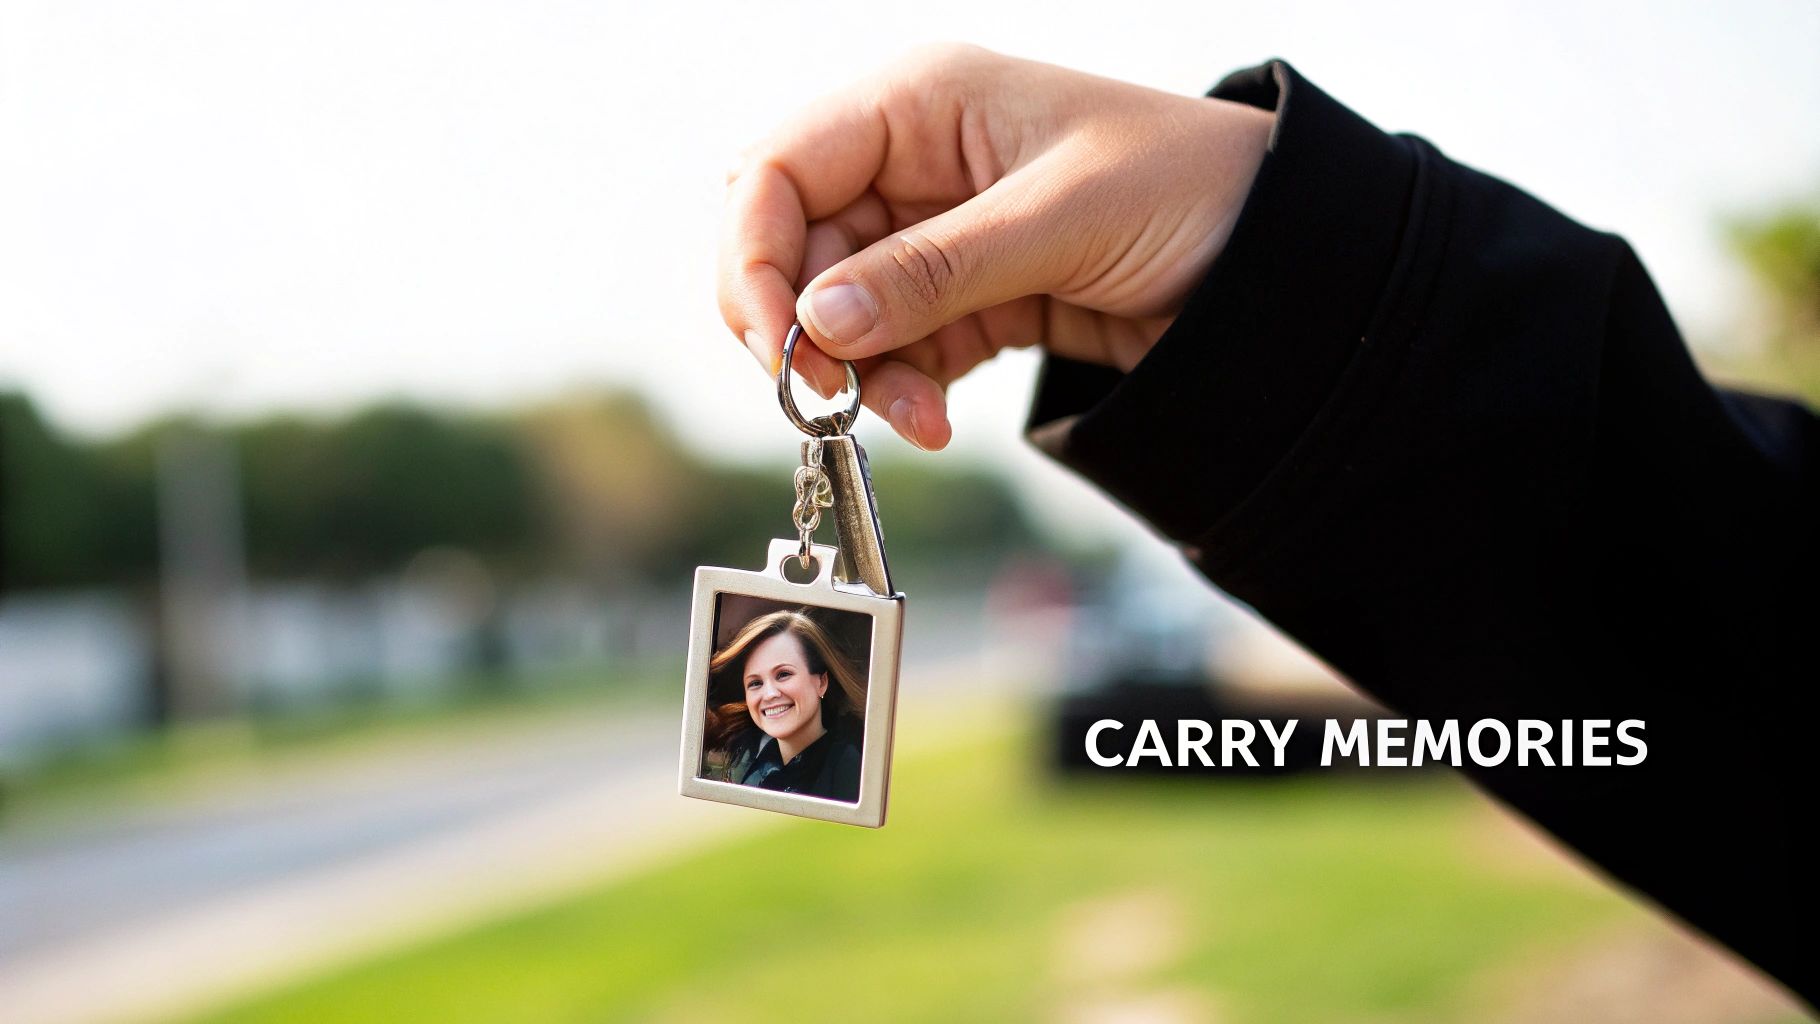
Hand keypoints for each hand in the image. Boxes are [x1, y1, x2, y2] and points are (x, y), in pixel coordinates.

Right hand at [718, 44, 1272, 449]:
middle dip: (801, 328)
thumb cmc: (1194, 190)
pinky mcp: (966, 298)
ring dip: (856, 375)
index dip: (754, 254)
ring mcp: (936, 234)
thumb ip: (933, 270)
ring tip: (912, 420)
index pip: (779, 169)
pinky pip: (893, 349)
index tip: (775, 340)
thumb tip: (816, 323)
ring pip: (837, 312)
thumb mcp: (1061, 220)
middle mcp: (913, 162)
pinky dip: (899, 391)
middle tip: (827, 399)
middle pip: (794, 248)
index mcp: (922, 101)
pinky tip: (932, 421)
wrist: (1288, 263)